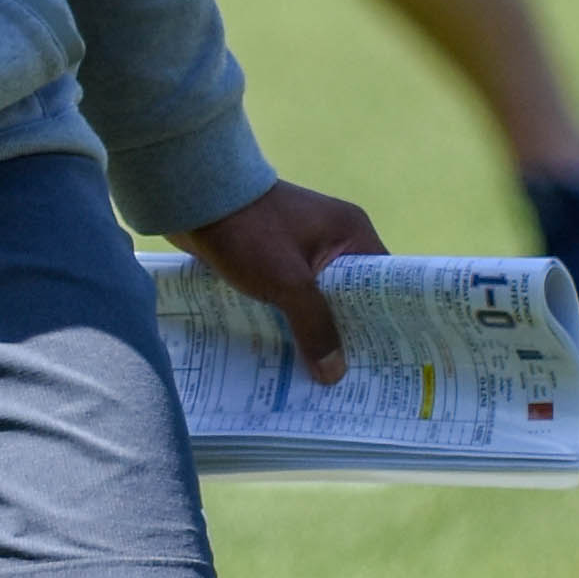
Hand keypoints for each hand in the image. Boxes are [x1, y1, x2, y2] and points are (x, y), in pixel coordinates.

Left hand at [170, 179, 388, 385]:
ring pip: (314, 300)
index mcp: (351, 234)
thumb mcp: (289, 282)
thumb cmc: (249, 232)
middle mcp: (331, 240)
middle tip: (352, 381)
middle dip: (344, 335)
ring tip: (317, 379)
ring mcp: (299, 248)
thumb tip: (335, 374)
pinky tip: (281, 354)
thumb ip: (315, 326)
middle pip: (350, 297)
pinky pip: (287, 296)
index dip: (386, 322)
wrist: (192, 196)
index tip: (387, 360)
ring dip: (310, 331)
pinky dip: (285, 321)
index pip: (385, 284)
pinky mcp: (269, 258)